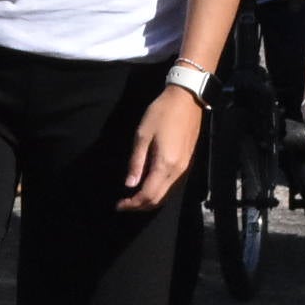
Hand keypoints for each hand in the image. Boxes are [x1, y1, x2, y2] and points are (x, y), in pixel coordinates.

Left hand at [119, 84, 203, 210]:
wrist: (187, 99)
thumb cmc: (161, 113)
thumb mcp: (142, 135)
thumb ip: (136, 162)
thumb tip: (129, 185)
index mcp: (165, 165)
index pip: (148, 195)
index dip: (132, 204)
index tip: (118, 205)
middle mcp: (177, 172)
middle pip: (158, 200)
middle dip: (140, 206)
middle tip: (124, 204)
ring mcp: (184, 168)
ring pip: (166, 195)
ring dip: (150, 201)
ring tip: (133, 198)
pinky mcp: (187, 163)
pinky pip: (172, 186)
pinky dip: (159, 192)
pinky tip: (148, 185)